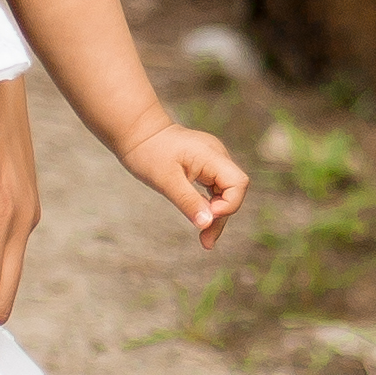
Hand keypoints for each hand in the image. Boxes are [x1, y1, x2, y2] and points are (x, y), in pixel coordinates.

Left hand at [127, 121, 249, 245]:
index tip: (206, 215)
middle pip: (233, 192)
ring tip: (205, 240)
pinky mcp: (205, 167)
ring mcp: (213, 161)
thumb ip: (188, 201)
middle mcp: (217, 156)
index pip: (238, 183)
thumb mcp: (166, 180)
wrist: (137, 132)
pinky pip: (214, 190)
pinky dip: (209, 207)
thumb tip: (207, 223)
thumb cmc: (149, 153)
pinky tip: (202, 221)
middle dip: (221, 217)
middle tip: (206, 242)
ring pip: (225, 194)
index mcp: (212, 155)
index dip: (229, 204)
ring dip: (216, 216)